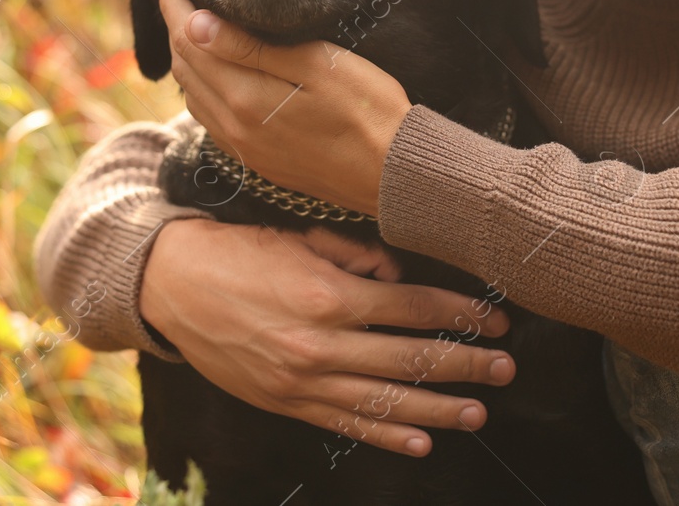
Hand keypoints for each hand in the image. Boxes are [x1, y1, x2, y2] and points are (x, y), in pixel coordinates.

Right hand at [140, 217, 515, 456]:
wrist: (173, 286)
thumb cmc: (240, 252)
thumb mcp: (302, 237)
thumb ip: (358, 255)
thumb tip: (401, 275)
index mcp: (329, 296)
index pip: (414, 308)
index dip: (461, 314)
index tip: (497, 321)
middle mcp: (321, 345)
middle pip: (410, 359)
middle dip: (464, 366)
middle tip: (505, 370)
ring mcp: (303, 381)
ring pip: (384, 401)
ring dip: (437, 409)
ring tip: (478, 413)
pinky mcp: (286, 403)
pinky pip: (346, 424)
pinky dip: (386, 435)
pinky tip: (421, 441)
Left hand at [156, 0, 410, 214]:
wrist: (394, 176)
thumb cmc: (368, 110)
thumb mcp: (318, 65)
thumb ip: (253, 47)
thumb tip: (194, 25)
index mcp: (245, 98)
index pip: (191, 42)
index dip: (175, 7)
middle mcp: (234, 127)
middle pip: (187, 69)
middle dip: (176, 29)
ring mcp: (244, 148)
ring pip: (195, 97)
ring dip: (187, 60)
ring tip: (188, 29)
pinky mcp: (259, 161)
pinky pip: (212, 120)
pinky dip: (203, 91)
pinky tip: (215, 78)